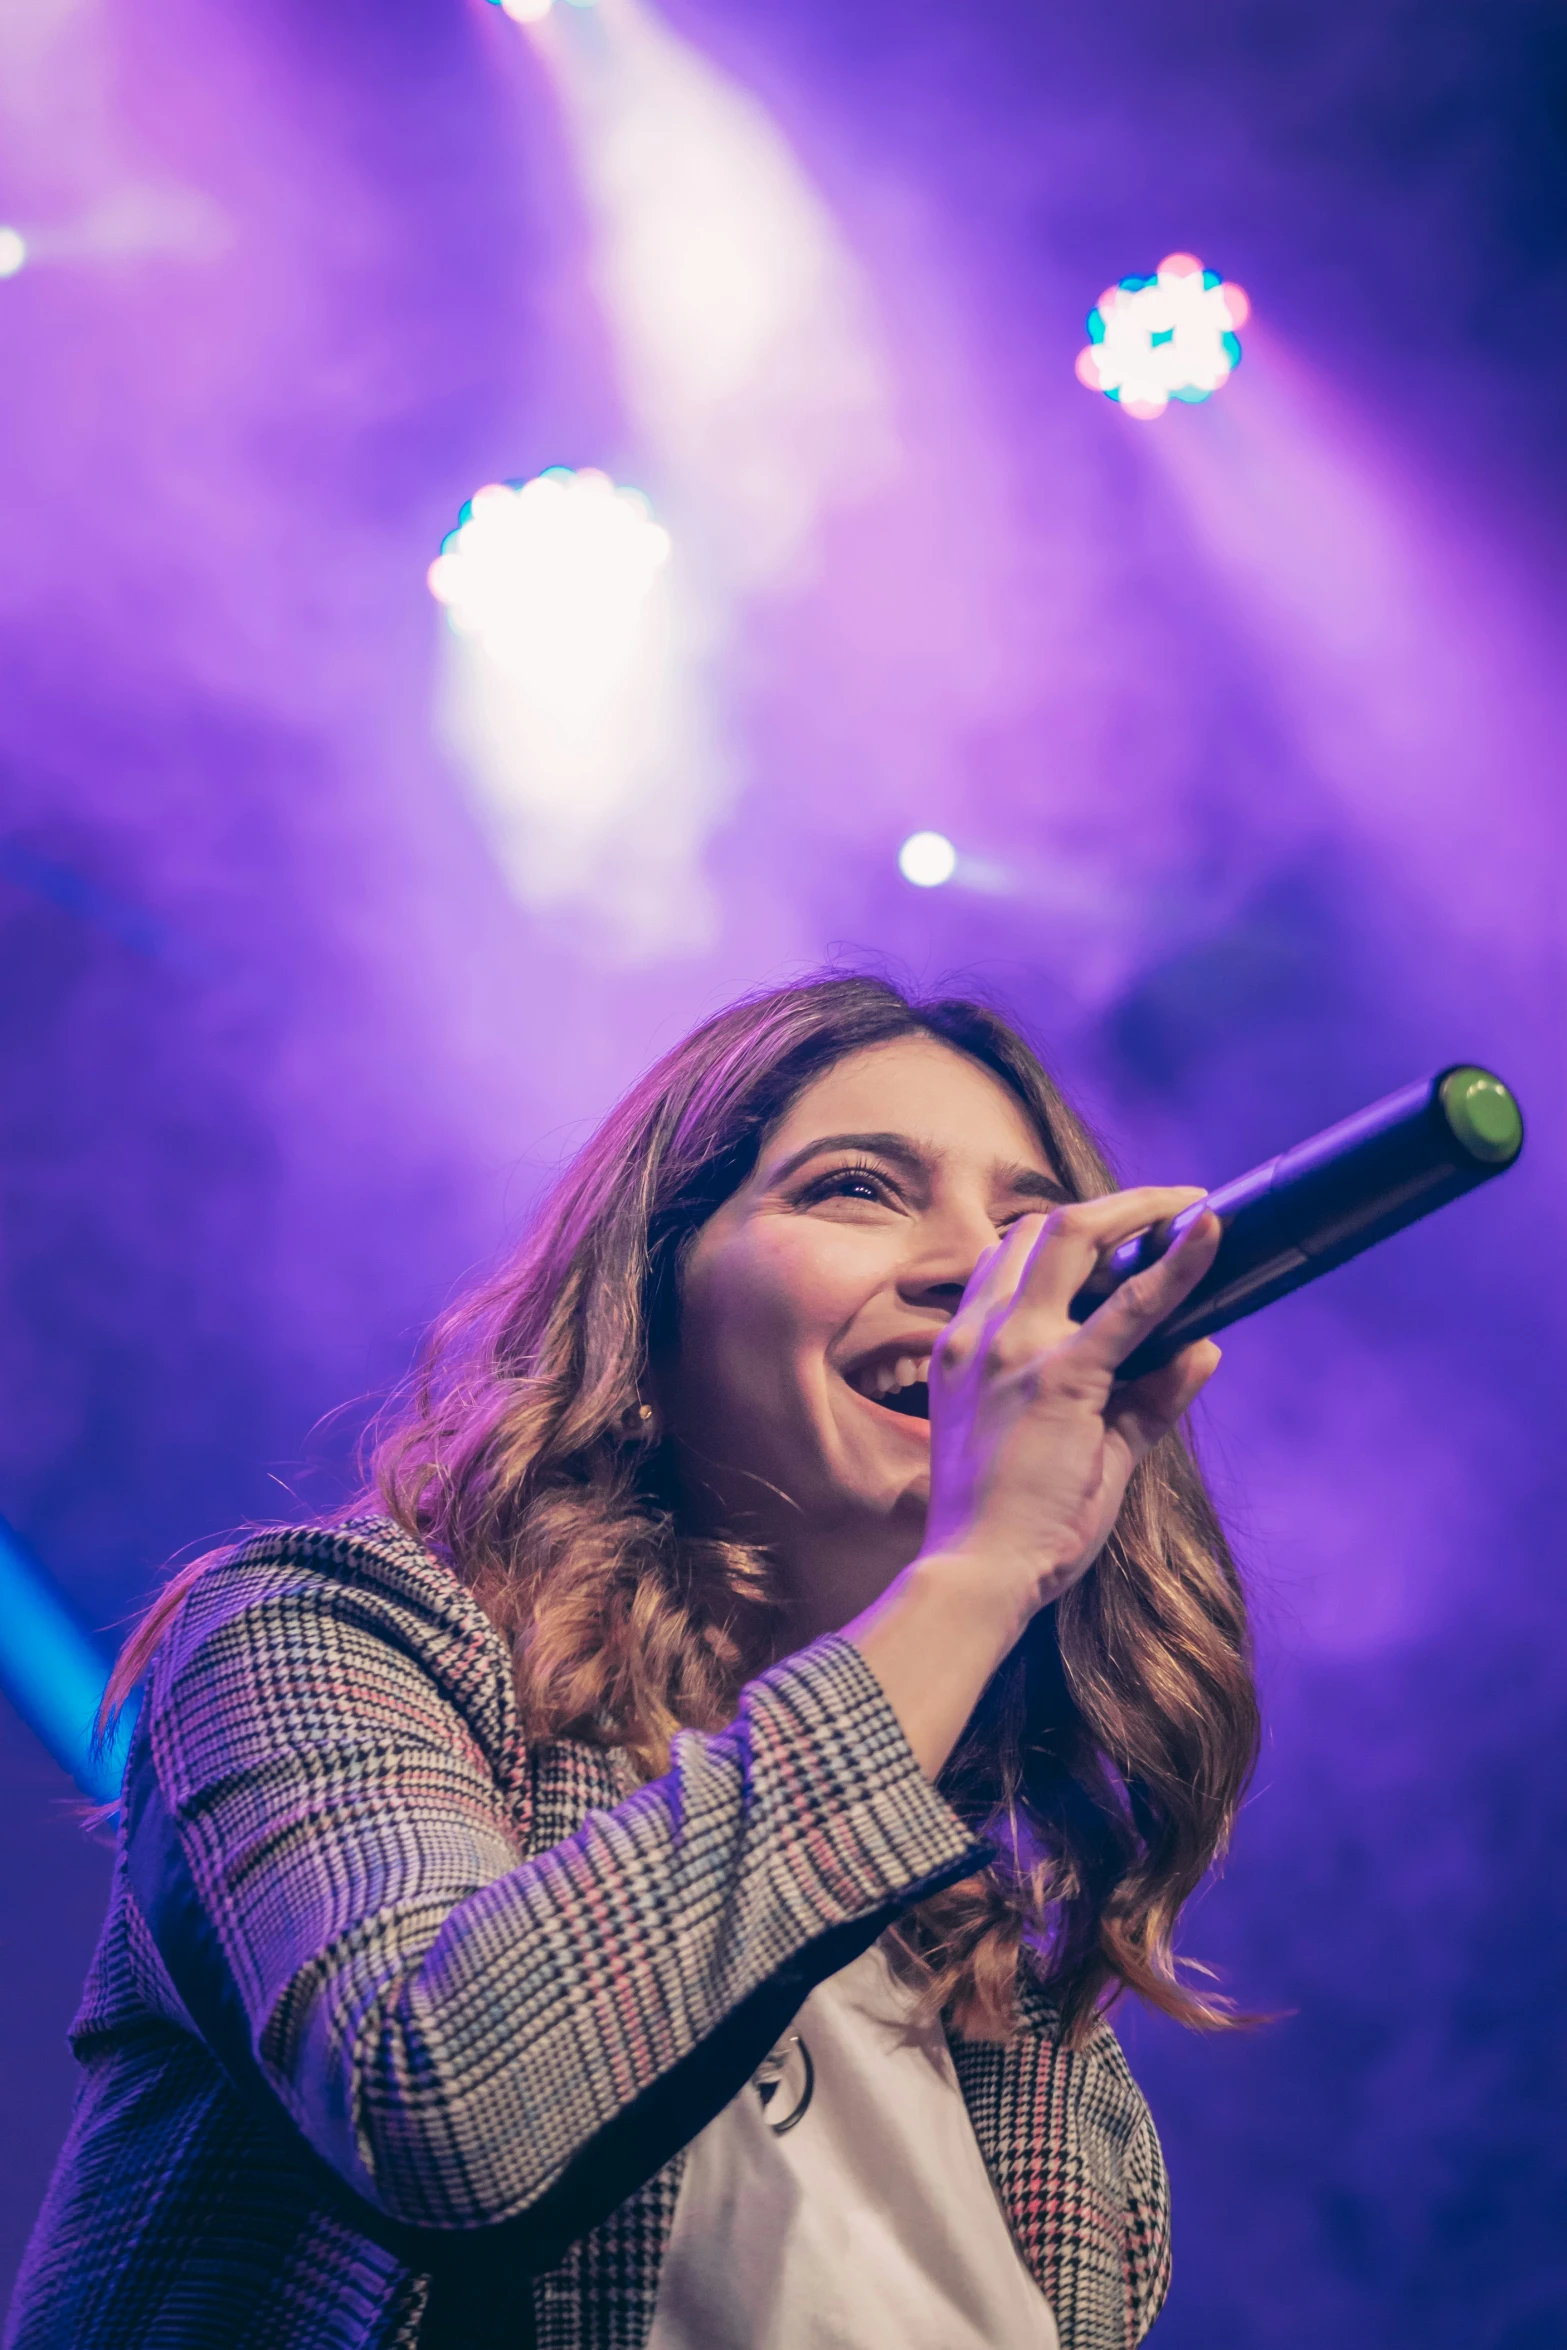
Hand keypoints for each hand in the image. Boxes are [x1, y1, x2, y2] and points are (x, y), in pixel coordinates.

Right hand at [844, 1188, 1221, 1781]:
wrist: (976, 1573)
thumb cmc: (1015, 1525)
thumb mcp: (1075, 1447)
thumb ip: (1143, 1396)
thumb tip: (1205, 1348)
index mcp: (964, 1346)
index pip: (1009, 1256)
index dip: (1068, 1231)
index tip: (1122, 1228)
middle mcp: (982, 1332)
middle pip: (1041, 1230)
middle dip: (1112, 1207)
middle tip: (1172, 1204)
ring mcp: (1016, 1347)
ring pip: (1075, 1237)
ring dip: (1137, 1212)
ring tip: (1192, 1208)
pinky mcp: (1062, 1375)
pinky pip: (1131, 1304)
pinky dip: (1177, 1263)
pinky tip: (1211, 1233)